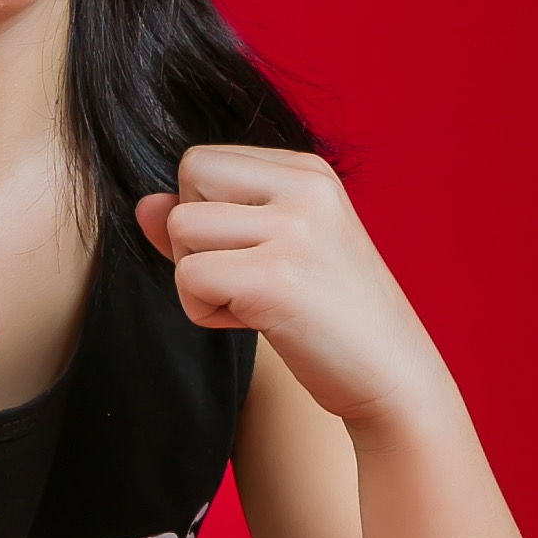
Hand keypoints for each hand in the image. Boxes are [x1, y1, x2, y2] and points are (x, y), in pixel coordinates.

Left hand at [135, 148, 449, 434]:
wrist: (393, 376)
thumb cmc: (329, 315)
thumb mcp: (273, 252)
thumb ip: (209, 223)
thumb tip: (144, 203)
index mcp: (308, 171)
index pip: (202, 161)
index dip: (207, 214)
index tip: (255, 255)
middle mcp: (304, 188)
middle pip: (188, 181)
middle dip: (195, 238)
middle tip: (247, 279)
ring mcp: (294, 230)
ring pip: (181, 228)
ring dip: (198, 278)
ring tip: (253, 302)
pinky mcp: (277, 279)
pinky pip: (189, 278)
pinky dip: (205, 312)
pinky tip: (255, 323)